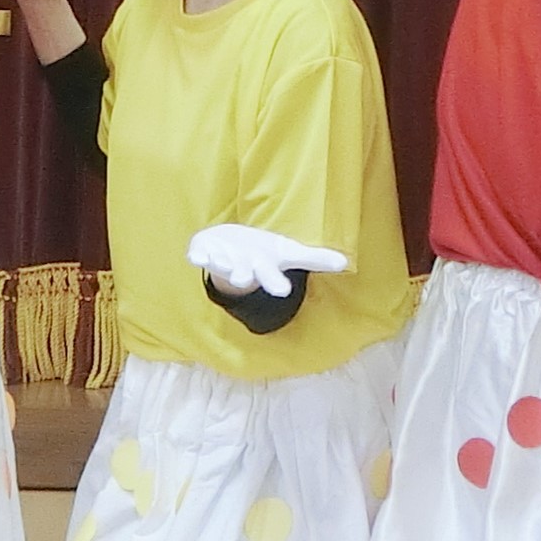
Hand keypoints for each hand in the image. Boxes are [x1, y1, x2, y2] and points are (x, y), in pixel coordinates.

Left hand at [185, 223, 350, 300]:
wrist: (231, 249)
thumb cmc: (263, 252)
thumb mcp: (288, 252)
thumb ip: (314, 258)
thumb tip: (345, 263)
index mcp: (263, 268)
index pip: (271, 278)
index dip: (275, 284)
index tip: (283, 291)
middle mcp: (241, 268)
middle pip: (243, 274)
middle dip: (242, 276)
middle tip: (242, 278)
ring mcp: (221, 260)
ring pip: (220, 265)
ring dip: (219, 264)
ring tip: (218, 261)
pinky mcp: (204, 251)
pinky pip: (199, 254)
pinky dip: (197, 254)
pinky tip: (195, 255)